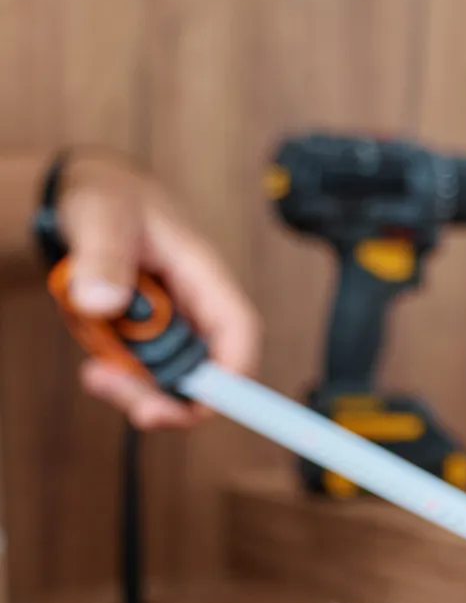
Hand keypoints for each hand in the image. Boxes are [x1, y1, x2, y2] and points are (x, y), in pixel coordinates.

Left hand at [56, 151, 260, 428]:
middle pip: (205, 375)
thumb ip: (103, 256)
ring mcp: (174, 331)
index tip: (201, 404)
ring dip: (134, 390)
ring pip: (173, 385)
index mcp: (205, 278)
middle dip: (166, 398)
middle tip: (113, 391)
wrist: (90, 199)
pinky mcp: (150, 343)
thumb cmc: (108, 197)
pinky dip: (118, 379)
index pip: (238, 332)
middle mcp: (198, 312)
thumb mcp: (101, 216)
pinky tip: (94, 362)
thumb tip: (100, 302)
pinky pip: (143, 377)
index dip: (232, 375)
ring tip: (93, 375)